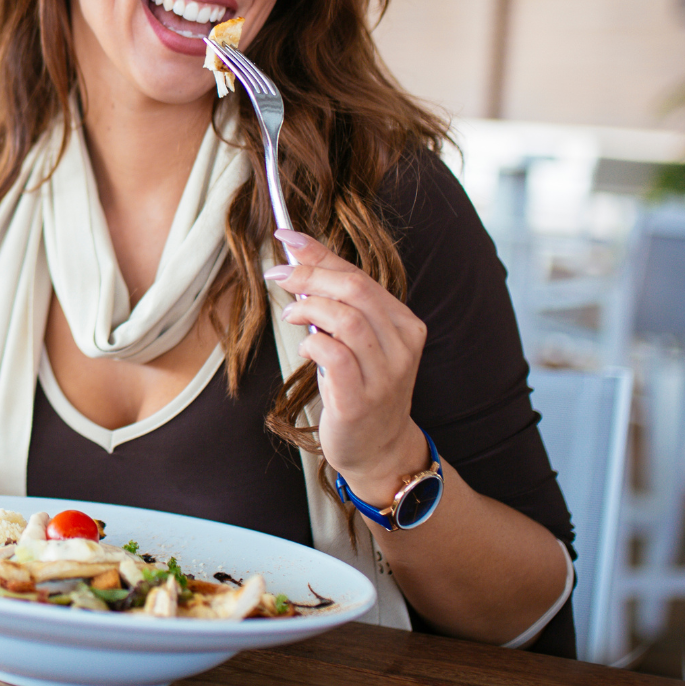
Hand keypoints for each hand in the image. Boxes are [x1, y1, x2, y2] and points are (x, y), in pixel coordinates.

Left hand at [265, 229, 429, 502]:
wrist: (378, 448)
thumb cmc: (361, 386)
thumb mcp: (356, 339)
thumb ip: (336, 299)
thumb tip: (298, 252)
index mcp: (405, 325)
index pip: (361, 276)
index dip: (319, 253)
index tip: (285, 237)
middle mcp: (402, 347)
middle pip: (355, 290)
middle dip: (310, 275)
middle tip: (279, 275)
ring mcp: (385, 375)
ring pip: (346, 318)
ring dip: (309, 308)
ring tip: (292, 314)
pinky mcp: (360, 400)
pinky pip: (335, 355)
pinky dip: (313, 342)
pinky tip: (307, 346)